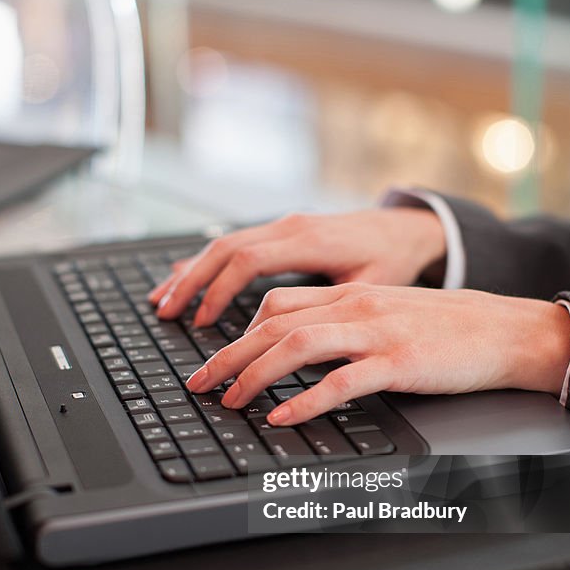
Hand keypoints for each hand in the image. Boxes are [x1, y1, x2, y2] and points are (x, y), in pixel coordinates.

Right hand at [148, 208, 444, 325]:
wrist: (407, 227)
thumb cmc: (394, 259)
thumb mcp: (375, 285)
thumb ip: (338, 305)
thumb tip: (304, 344)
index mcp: (310, 240)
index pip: (249, 260)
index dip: (221, 292)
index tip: (202, 323)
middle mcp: (291, 226)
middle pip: (225, 248)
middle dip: (191, 282)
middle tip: (165, 312)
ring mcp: (284, 225)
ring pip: (224, 242)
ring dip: (191, 272)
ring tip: (162, 299)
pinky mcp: (282, 230)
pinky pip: (235, 241)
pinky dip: (206, 262)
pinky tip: (184, 277)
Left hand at [186, 284, 569, 425]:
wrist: (505, 330)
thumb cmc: (448, 328)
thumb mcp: (387, 314)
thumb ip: (345, 324)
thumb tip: (299, 351)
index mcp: (351, 294)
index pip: (276, 304)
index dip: (236, 332)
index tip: (215, 359)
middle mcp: (356, 306)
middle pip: (272, 323)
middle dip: (227, 356)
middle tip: (199, 384)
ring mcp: (377, 332)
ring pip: (296, 346)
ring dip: (254, 375)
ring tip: (230, 401)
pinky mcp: (399, 361)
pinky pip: (341, 382)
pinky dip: (304, 401)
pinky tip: (283, 417)